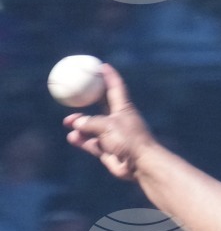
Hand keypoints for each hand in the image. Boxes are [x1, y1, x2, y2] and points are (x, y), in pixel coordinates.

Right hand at [63, 64, 155, 180]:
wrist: (141, 165)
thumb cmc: (130, 140)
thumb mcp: (107, 126)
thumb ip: (90, 122)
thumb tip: (76, 123)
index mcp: (123, 108)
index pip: (115, 87)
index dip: (109, 76)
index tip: (101, 66)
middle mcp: (118, 120)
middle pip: (101, 105)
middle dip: (88, 99)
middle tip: (73, 93)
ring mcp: (113, 135)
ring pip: (92, 126)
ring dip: (79, 124)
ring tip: (68, 122)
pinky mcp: (108, 150)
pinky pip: (91, 143)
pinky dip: (81, 140)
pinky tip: (73, 138)